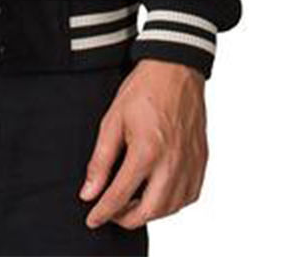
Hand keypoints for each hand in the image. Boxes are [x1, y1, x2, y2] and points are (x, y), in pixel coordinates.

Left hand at [80, 59, 207, 229]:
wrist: (175, 70)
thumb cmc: (143, 90)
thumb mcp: (112, 120)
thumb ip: (101, 160)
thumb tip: (89, 191)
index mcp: (147, 151)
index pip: (120, 196)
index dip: (103, 212)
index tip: (91, 219)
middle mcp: (172, 163)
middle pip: (148, 211)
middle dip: (125, 219)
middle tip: (110, 211)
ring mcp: (190, 164)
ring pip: (170, 208)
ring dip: (148, 212)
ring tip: (131, 201)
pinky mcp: (201, 161)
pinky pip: (188, 196)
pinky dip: (171, 203)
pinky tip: (157, 193)